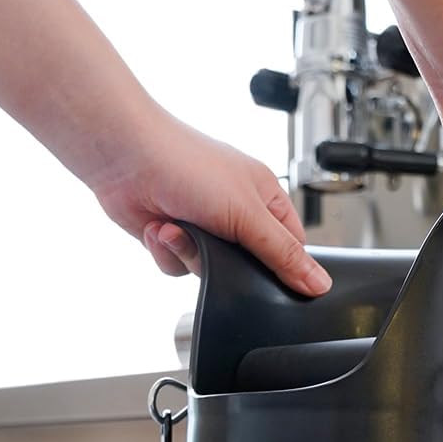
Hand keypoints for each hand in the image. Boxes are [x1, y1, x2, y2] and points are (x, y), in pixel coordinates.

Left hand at [0, 0, 331, 297]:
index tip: (280, 284)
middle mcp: (234, 212)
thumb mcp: (248, 215)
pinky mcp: (172, 239)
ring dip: (189, 255)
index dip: (287, 269)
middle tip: (218, 250)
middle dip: (227, 265)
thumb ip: (284, 255)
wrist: (123, 157)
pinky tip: (158, 228)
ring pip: (210, 272)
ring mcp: (202, 227)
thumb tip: (319, 283)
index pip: (291, 248)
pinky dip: (166, 252)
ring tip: (176, 228)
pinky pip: (178, 268)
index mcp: (264, 198)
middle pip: (249, 267)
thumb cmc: (185, 163)